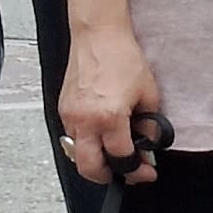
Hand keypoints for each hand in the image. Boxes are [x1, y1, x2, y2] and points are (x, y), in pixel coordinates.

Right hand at [59, 24, 164, 185]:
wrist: (98, 35)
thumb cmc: (123, 58)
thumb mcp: (149, 94)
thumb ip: (149, 125)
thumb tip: (148, 146)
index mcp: (109, 117)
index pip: (121, 159)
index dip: (136, 171)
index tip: (145, 172)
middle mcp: (86, 120)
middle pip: (89, 168)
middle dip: (107, 176)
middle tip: (123, 172)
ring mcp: (70, 115)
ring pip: (76, 154)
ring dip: (94, 159)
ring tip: (111, 150)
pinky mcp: (63, 109)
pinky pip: (72, 137)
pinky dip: (85, 142)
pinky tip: (100, 132)